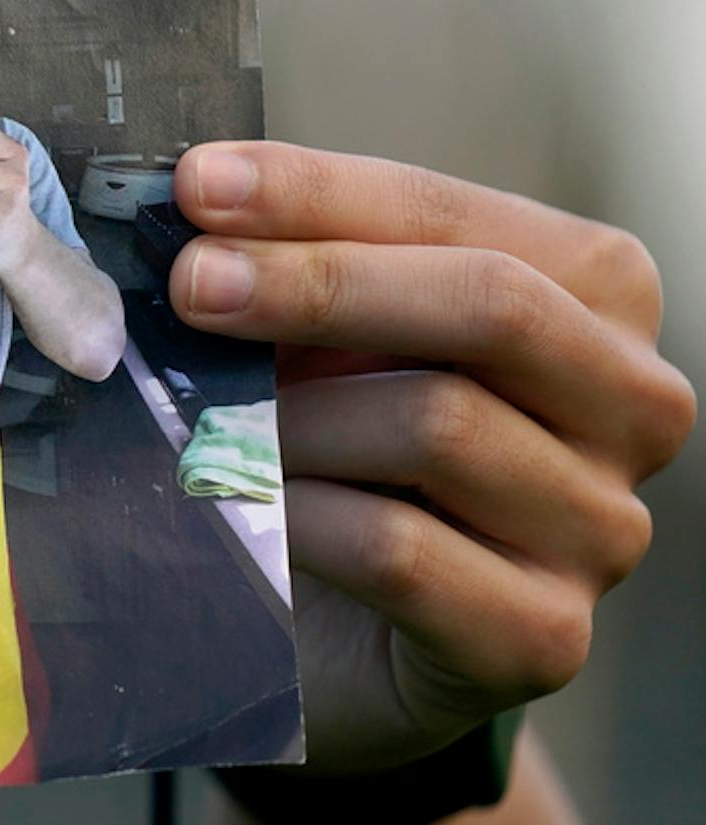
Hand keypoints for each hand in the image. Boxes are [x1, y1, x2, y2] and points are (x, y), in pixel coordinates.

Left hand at [169, 141, 693, 773]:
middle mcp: (632, 405)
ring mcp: (601, 527)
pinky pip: (402, 550)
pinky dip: (299, 516)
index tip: (199, 186)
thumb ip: (294, 264)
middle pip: (490, 304)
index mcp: (595, 298)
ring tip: (207, 422)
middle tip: (193, 284)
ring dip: (294, 416)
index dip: (321, 192)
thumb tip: (196, 200)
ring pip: (441, 426)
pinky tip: (239, 505)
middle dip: (321, 283)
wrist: (345, 638)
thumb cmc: (344, 456)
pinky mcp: (542, 635)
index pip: (458, 215)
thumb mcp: (328, 339)